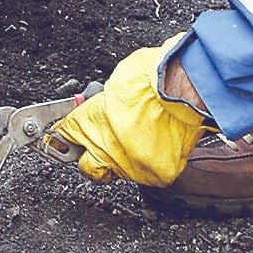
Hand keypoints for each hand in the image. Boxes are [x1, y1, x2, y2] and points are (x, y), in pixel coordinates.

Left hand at [51, 33, 206, 187]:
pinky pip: (150, 173)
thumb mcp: (118, 79)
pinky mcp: (157, 175)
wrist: (186, 90)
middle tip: (106, 144)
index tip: (68, 137)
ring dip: (126, 158)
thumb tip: (106, 104)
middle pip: (87, 166)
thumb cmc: (154, 78)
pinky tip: (161, 142)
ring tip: (143, 136)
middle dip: (92, 157)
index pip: (66, 136)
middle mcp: (107, 149)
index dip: (68, 135)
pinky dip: (155, 161)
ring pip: (120, 172)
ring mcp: (132, 165)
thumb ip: (106, 99)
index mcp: (91, 122)